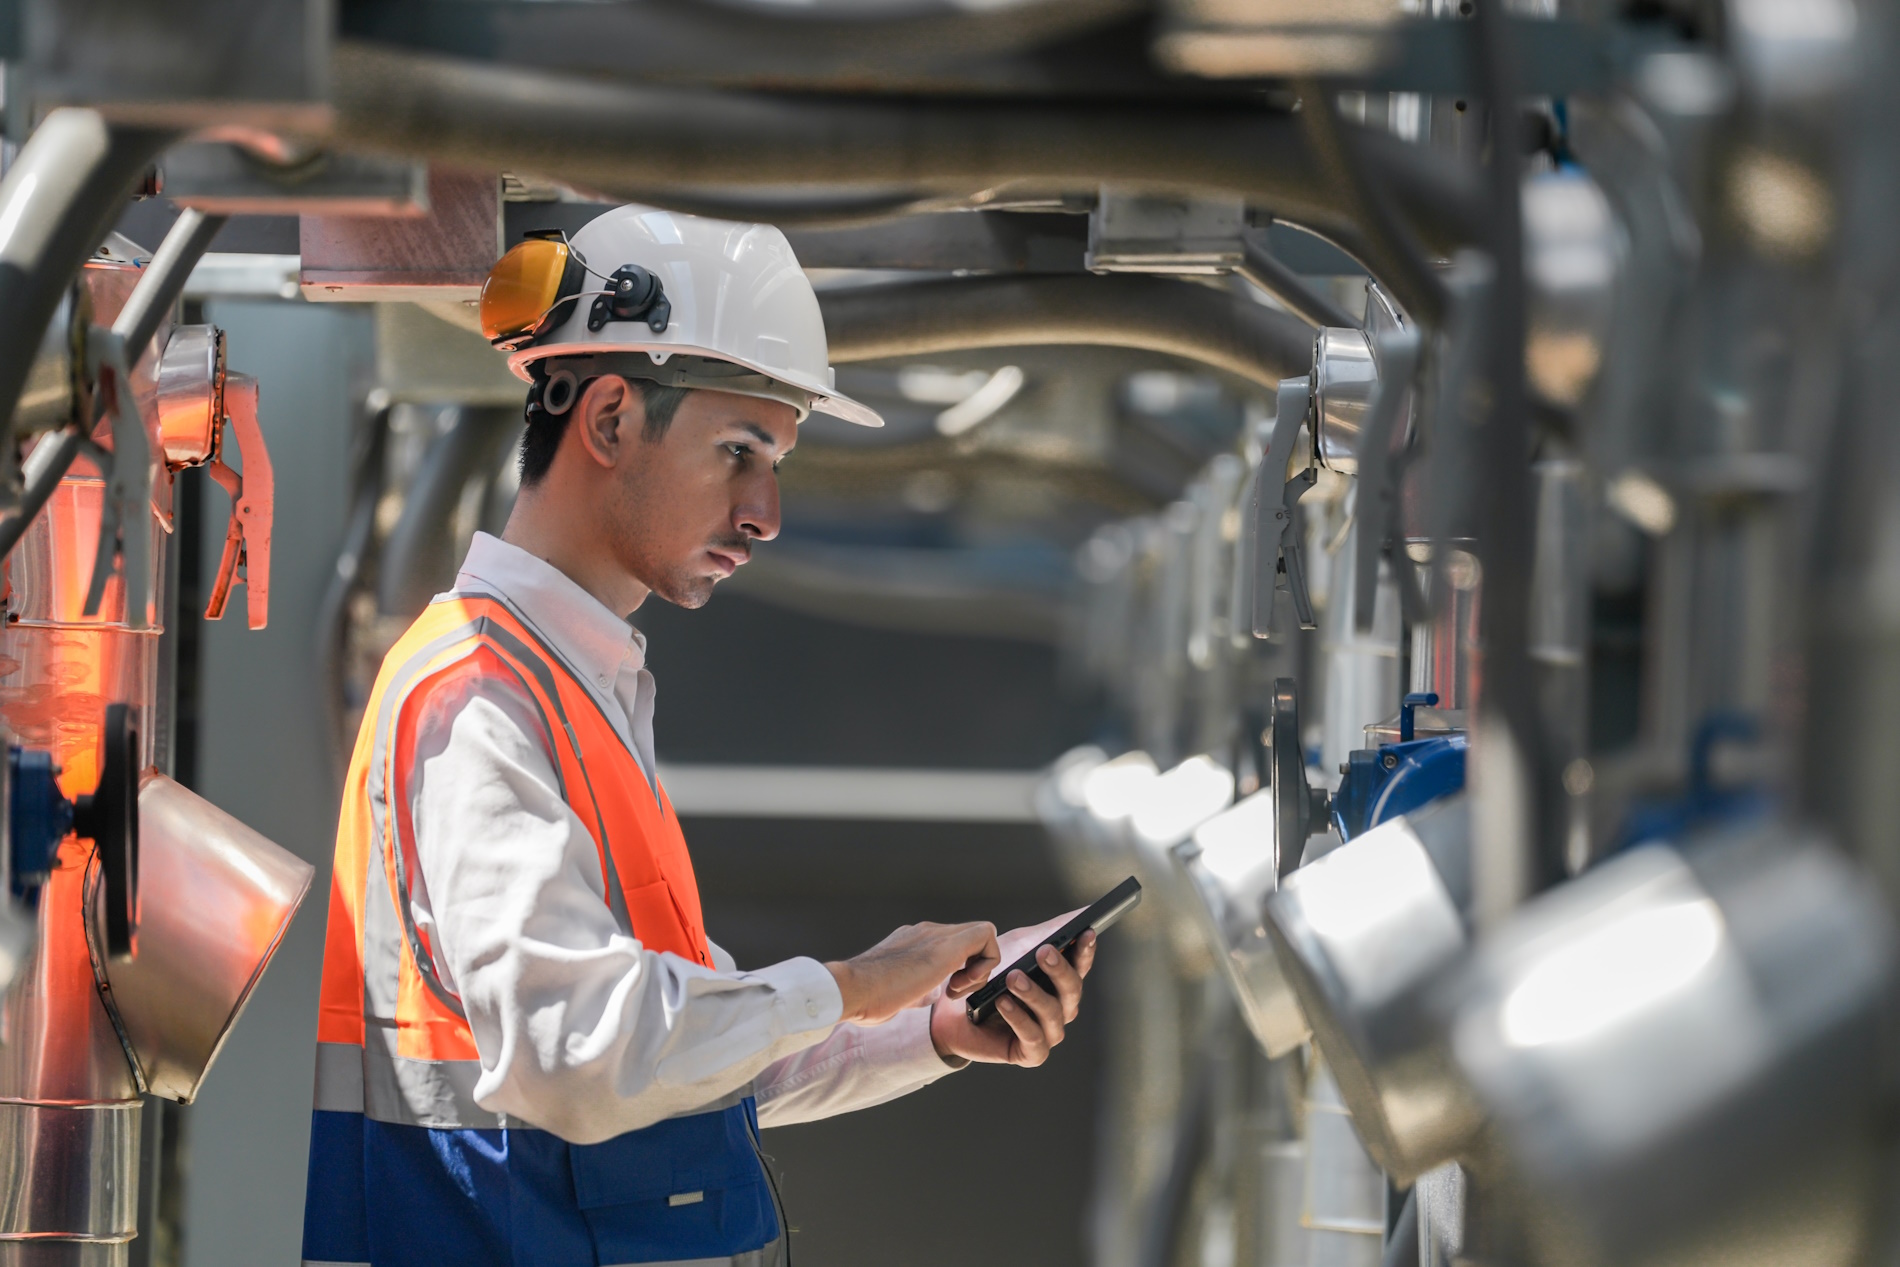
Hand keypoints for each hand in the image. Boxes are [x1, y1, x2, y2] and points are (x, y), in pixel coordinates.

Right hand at [826, 921, 998, 1025]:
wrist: (851, 990)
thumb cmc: (865, 998)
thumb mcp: (898, 992)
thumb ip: (918, 988)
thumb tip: (932, 994)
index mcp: (914, 940)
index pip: (952, 942)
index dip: (961, 966)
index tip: (949, 989)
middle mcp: (926, 932)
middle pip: (970, 937)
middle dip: (973, 967)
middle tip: (956, 991)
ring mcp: (935, 934)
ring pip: (982, 933)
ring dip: (979, 967)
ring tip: (956, 990)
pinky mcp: (946, 945)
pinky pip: (985, 935)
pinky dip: (985, 964)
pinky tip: (961, 985)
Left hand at [928, 918, 1096, 1068]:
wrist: (953, 1011)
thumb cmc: (989, 977)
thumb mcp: (1017, 947)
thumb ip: (1047, 932)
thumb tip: (1080, 913)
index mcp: (1060, 983)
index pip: (1080, 966)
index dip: (1085, 951)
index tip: (1085, 932)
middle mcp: (1060, 1008)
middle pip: (1072, 989)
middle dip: (1059, 969)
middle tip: (1043, 952)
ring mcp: (1048, 1032)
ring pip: (1053, 1013)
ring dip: (1034, 994)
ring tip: (1013, 978)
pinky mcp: (1030, 1053)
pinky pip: (1032, 1037)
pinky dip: (1018, 1018)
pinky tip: (1003, 1002)